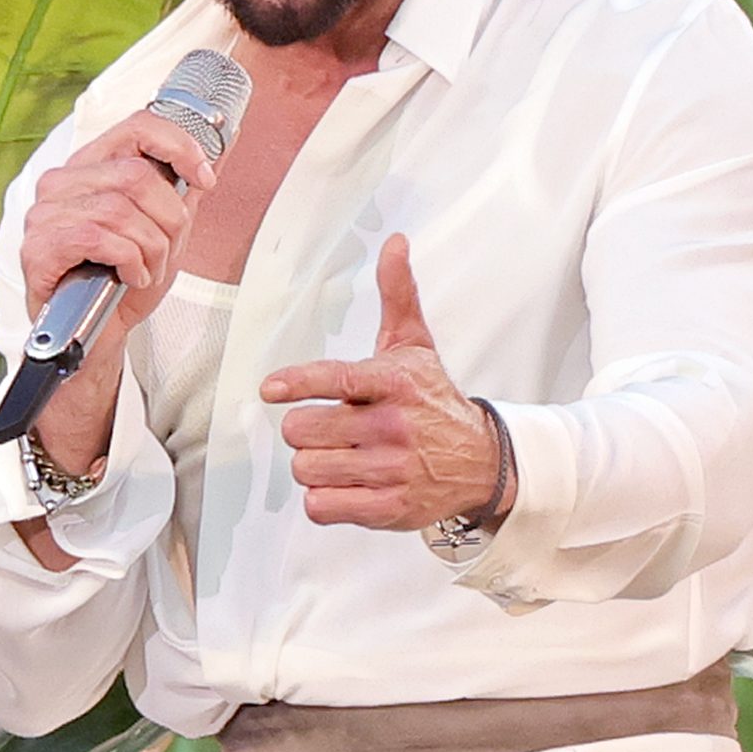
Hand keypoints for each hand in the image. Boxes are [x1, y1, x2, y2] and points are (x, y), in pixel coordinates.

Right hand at [18, 109, 211, 336]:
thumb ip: (186, 185)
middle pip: (135, 174)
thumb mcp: (166, 227)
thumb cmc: (122, 280)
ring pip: (120, 209)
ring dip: (149, 248)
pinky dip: (128, 261)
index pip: (137, 127)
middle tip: (167, 249)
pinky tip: (129, 276)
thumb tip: (225, 140)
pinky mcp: (39, 246)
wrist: (97, 333)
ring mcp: (46, 213)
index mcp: (92, 166)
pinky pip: (98, 239)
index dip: (179, 147)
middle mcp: (63, 181)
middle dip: (167, 219)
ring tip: (147, 269)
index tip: (203, 178)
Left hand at [261, 237, 505, 534]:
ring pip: (307, 469)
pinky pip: (321, 507)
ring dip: (313, 464)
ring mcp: (391, 470)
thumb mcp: (416, 346)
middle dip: (304, 428)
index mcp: (395, 382)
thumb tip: (394, 242)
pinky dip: (322, 499)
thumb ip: (398, 295)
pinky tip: (342, 485)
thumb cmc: (434, 400)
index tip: (271, 389)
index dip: (298, 383)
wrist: (482, 462)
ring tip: (337, 456)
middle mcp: (393, 426)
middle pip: (303, 430)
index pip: (337, 380)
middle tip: (324, 427)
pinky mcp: (388, 509)